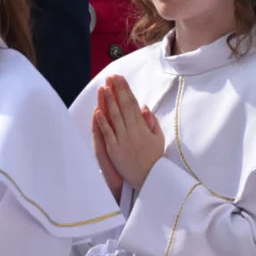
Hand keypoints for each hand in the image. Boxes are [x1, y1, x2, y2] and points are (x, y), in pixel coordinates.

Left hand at [95, 76, 164, 190]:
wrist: (151, 178)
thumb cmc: (155, 158)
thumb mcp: (158, 137)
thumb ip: (151, 121)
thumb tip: (143, 106)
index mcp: (143, 127)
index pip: (132, 103)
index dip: (126, 90)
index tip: (120, 78)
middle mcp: (132, 131)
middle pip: (123, 106)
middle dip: (116, 90)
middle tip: (111, 77)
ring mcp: (123, 140)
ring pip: (114, 117)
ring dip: (109, 101)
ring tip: (104, 87)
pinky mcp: (115, 150)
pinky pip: (108, 134)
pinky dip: (102, 122)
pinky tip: (98, 111)